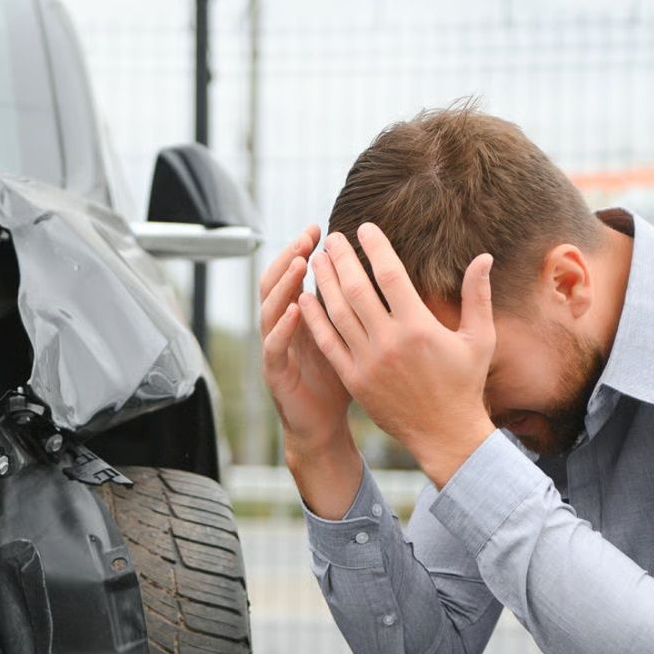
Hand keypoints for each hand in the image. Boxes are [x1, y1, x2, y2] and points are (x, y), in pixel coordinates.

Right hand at [260, 224, 352, 451]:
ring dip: (283, 284)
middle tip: (307, 235)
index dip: (302, 249)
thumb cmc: (340, 379)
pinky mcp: (275, 375)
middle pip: (276, 283)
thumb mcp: (350, 336)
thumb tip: (383, 272)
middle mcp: (282, 328)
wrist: (323, 425)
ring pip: (269, 309)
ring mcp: (276, 350)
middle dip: (289, 256)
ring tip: (300, 262)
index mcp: (299, 317)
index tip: (320, 228)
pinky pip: (274, 347)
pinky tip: (295, 309)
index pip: (294, 275)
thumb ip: (354, 306)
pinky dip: (282, 327)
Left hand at [299, 223, 496, 486]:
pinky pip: (328, 343)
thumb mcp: (480, 339)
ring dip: (325, 283)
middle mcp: (390, 342)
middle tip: (333, 237)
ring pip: (338, 312)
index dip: (375, 247)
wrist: (445, 434)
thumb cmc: (465, 384)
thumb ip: (478, 296)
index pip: (390, 274)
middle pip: (356, 288)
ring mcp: (368, 361)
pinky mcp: (354, 379)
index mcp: (419, 327)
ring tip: (318, 260)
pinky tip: (305, 299)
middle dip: (342, 258)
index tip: (364, 228)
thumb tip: (484, 257)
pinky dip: (315, 319)